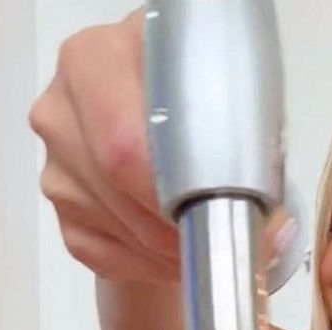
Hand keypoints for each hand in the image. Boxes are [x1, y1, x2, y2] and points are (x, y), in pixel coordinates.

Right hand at [29, 9, 291, 285]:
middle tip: (231, 244)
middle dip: (182, 229)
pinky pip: (106, 257)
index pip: (125, 145)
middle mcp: (62, 112)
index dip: (178, 191)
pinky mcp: (63, 214)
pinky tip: (179, 257)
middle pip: (119, 191)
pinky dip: (151, 267)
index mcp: (94, 61)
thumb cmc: (192, 98)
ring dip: (172, 254)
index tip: (225, 216)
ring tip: (214, 249)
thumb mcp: (218, 85)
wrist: (156, 115)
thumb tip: (274, 224)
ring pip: (119, 232)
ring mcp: (57, 168)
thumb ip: (235, 132)